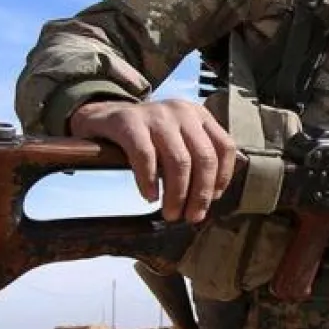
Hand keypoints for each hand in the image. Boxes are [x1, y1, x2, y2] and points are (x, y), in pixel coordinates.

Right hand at [69, 99, 237, 222]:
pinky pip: (145, 157)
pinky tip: (150, 196)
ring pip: (179, 161)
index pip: (224, 147)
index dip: (222, 177)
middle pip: (204, 158)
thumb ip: (196, 158)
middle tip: (192, 216)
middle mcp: (182, 111)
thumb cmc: (147, 136)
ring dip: (177, 194)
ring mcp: (156, 114)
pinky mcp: (129, 122)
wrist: (104, 117)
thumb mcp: (178, 138)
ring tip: (170, 213)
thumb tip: (210, 197)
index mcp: (199, 115)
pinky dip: (149, 181)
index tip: (212, 200)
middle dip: (200, 194)